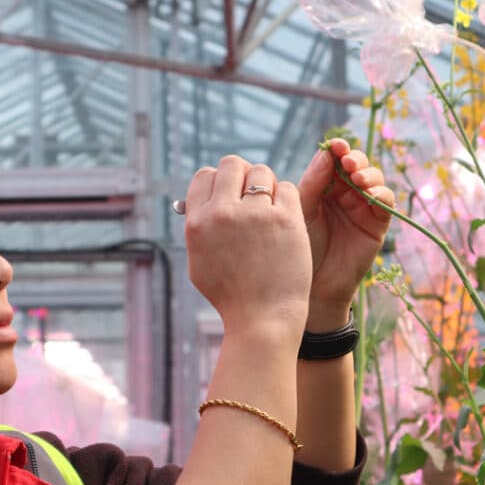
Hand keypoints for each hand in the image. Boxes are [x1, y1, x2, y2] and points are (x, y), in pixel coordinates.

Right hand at [185, 155, 311, 338]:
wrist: (262, 319)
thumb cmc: (231, 295)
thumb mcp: (199, 262)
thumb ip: (198, 228)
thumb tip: (198, 200)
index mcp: (197, 223)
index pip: (204, 176)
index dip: (218, 181)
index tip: (228, 194)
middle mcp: (223, 214)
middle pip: (232, 164)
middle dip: (242, 175)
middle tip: (252, 193)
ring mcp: (255, 215)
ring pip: (262, 172)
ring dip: (266, 186)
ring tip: (269, 210)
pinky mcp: (285, 219)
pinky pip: (287, 188)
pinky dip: (286, 199)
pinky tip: (285, 220)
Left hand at [298, 139, 394, 329]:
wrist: (308, 286)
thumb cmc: (298, 248)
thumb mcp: (300, 212)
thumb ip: (312, 183)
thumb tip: (326, 153)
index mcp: (323, 186)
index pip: (334, 160)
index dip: (337, 150)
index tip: (335, 145)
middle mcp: (344, 193)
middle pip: (357, 165)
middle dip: (354, 159)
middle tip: (347, 162)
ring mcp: (362, 207)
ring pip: (373, 179)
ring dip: (368, 174)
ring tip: (357, 178)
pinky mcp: (377, 223)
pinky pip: (385, 202)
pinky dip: (381, 193)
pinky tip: (369, 194)